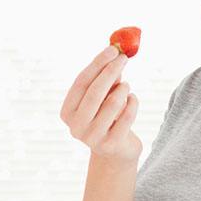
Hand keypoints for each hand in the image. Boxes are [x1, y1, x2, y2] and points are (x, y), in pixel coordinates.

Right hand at [60, 47, 140, 163]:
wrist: (116, 150)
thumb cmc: (106, 115)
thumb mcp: (102, 96)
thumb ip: (106, 77)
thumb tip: (116, 53)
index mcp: (67, 112)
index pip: (81, 83)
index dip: (97, 64)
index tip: (112, 49)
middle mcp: (76, 126)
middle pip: (94, 92)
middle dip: (111, 71)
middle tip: (124, 57)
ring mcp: (92, 138)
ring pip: (113, 103)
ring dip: (124, 88)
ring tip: (126, 86)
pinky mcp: (111, 145)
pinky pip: (127, 115)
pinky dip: (133, 102)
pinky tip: (132, 100)